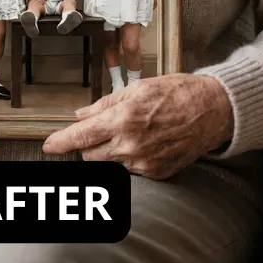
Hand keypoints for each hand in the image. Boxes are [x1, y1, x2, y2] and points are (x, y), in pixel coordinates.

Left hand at [41, 73, 233, 178]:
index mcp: (123, 120)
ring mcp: (145, 162)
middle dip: (87, 145)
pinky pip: (130, 171)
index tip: (48, 146)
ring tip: (127, 135)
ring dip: (108, 153)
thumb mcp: (135, 89)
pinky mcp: (157, 173)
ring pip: (109, 165)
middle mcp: (131, 145)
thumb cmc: (177, 94)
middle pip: (89, 156)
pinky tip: (143, 143)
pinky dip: (128, 160)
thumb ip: (104, 105)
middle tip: (98, 131)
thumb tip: (80, 115)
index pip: (81, 137)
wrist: (213, 111)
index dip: (60, 143)